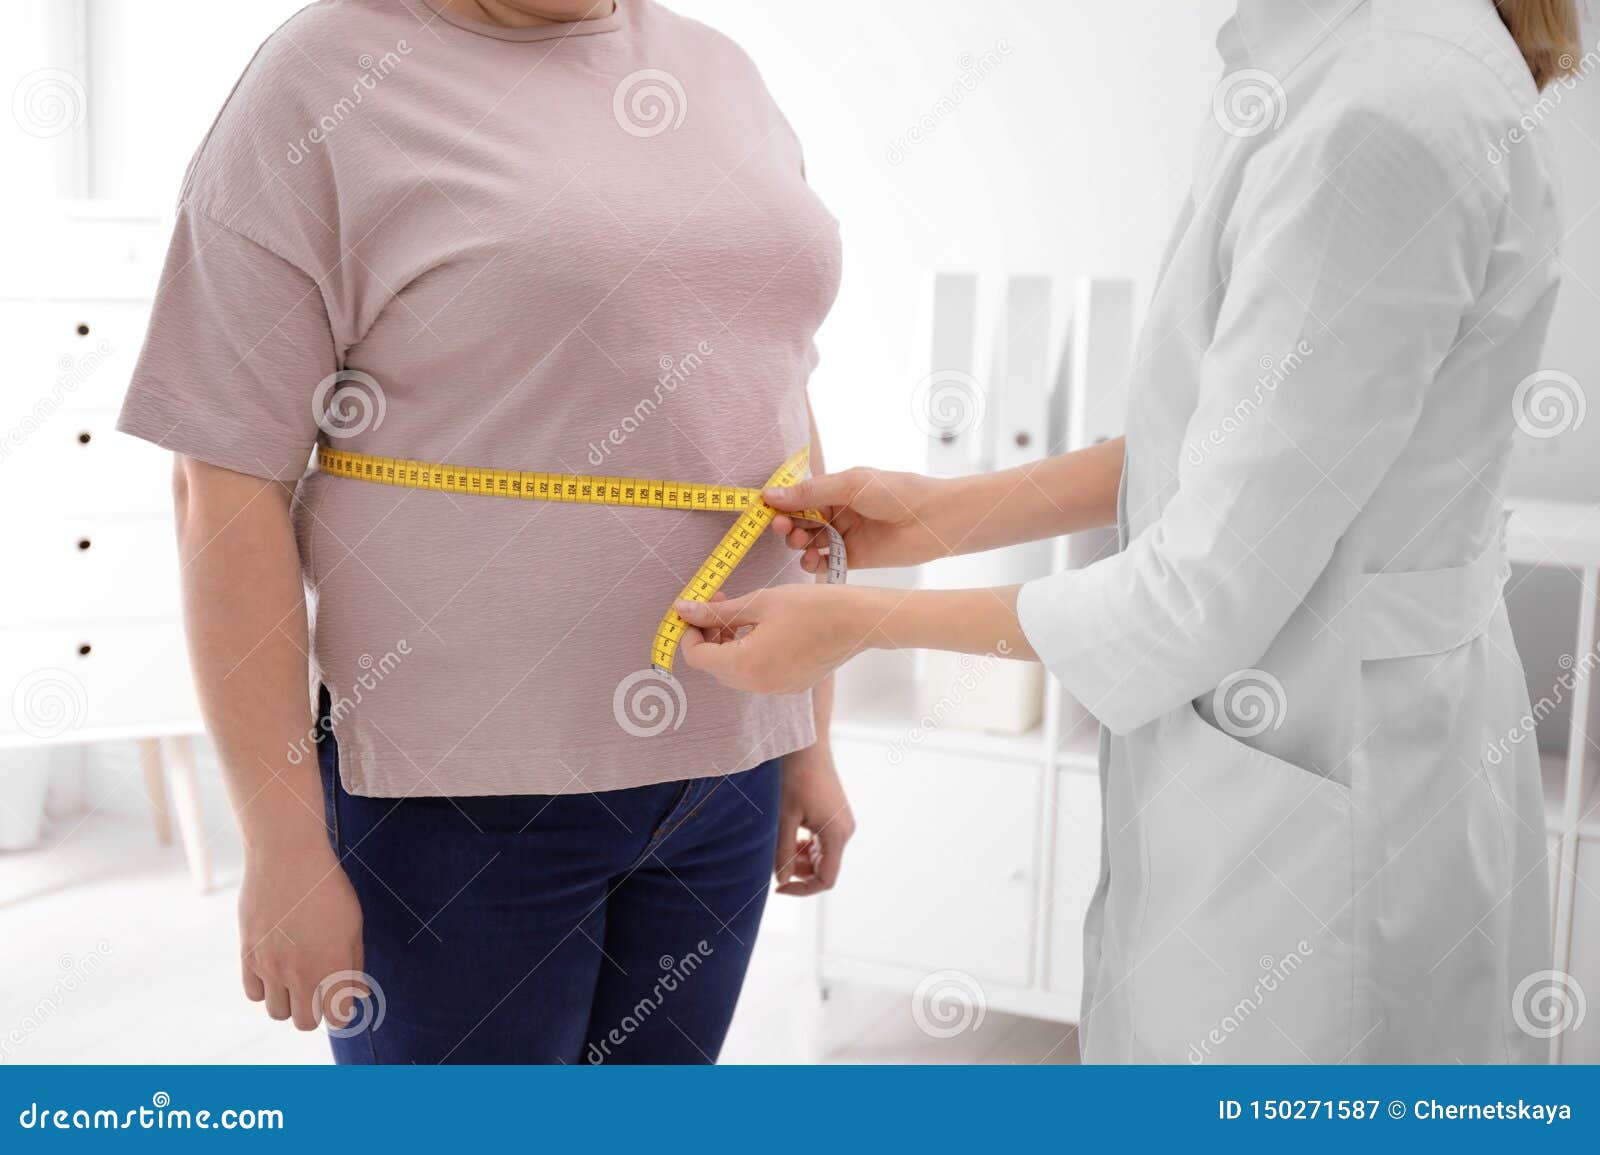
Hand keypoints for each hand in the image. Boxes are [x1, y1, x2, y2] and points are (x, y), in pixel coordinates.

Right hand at [238, 836, 365, 1030]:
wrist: (287, 857)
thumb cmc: (328, 888)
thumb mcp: (353, 924)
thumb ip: (355, 965)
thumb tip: (359, 996)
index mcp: (333, 965)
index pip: (337, 1017)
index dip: (341, 1010)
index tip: (340, 999)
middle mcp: (301, 972)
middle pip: (305, 1023)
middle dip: (314, 1011)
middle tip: (317, 989)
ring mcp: (271, 966)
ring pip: (277, 1013)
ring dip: (288, 1002)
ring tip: (295, 977)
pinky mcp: (247, 955)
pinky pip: (254, 994)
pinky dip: (265, 989)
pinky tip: (275, 969)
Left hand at [676, 584, 874, 692]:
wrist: (858, 621)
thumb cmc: (812, 606)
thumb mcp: (759, 603)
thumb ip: (718, 612)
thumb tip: (682, 610)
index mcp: (746, 665)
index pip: (696, 657)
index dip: (689, 632)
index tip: (695, 608)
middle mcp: (758, 685)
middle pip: (714, 666)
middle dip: (709, 635)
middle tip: (718, 602)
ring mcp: (776, 688)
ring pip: (735, 670)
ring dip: (728, 643)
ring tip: (741, 613)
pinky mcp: (791, 684)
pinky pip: (757, 673)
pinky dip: (749, 652)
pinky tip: (762, 628)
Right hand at [764, 468, 950, 571]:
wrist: (932, 520)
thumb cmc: (895, 493)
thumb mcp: (849, 485)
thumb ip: (809, 493)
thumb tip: (769, 495)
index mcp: (835, 489)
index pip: (798, 497)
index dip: (781, 504)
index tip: (766, 511)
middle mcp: (837, 512)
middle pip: (800, 521)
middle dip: (788, 525)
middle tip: (784, 529)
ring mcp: (844, 536)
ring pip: (809, 542)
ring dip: (799, 544)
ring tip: (802, 544)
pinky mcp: (853, 558)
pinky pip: (825, 562)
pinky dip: (814, 563)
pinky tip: (812, 560)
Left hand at [775, 744, 854, 895]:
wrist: (807, 744)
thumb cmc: (795, 777)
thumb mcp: (784, 818)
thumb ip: (784, 852)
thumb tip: (781, 880)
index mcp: (837, 835)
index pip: (826, 879)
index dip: (802, 889)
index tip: (779, 886)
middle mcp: (845, 831)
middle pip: (824, 868)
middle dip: (799, 871)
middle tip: (775, 861)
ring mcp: (842, 822)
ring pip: (822, 855)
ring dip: (801, 858)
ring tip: (780, 845)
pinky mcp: (835, 814)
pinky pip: (822, 840)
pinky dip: (805, 844)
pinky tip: (790, 832)